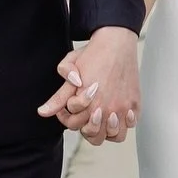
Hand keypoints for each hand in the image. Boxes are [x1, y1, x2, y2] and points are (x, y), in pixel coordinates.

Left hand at [37, 26, 140, 143]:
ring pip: (114, 135)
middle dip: (86, 126)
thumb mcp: (69, 71)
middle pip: (94, 135)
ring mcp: (123, 107)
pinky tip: (116, 113)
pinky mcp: (135, 103)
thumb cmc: (92, 54)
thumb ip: (58, 97)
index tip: (69, 104)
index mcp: (88, 102)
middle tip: (85, 113)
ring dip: (106, 130)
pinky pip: (130, 125)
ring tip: (101, 117)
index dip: (67, 116)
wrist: (116, 41)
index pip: (73, 125)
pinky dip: (123, 123)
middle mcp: (106, 108)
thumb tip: (42, 113)